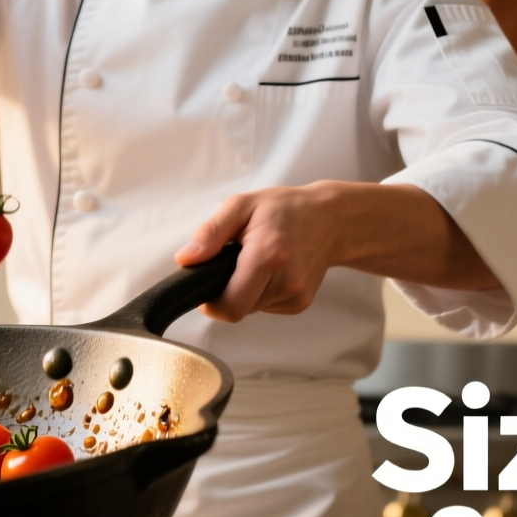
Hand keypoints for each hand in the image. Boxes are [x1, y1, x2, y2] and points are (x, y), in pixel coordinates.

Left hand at [174, 185, 340, 320]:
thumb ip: (210, 233)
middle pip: (238, 310)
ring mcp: (297, 296)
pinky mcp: (301, 303)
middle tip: (232, 264)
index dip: (211, 303)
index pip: (230, 306)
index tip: (207, 283)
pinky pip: (267, 307)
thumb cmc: (284, 208)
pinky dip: (261, 293)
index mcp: (267, 256)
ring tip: (255, 262)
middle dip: (227, 293)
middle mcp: (287, 281)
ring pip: (251, 309)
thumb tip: (186, 259)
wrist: (330, 219)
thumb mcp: (240, 206)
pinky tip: (271, 271)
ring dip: (245, 291)